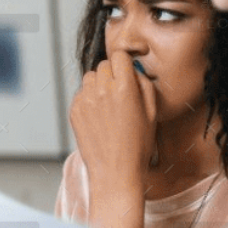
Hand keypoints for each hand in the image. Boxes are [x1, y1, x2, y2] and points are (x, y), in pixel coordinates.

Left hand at [68, 49, 159, 194]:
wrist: (116, 171)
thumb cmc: (138, 145)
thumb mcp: (152, 113)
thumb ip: (144, 85)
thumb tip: (134, 70)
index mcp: (124, 88)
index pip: (119, 56)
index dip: (125, 61)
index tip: (127, 68)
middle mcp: (102, 90)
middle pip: (104, 65)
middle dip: (112, 73)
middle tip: (120, 91)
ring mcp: (85, 100)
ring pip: (90, 77)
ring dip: (99, 84)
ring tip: (109, 105)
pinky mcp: (74, 110)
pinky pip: (81, 94)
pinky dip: (89, 99)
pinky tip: (99, 117)